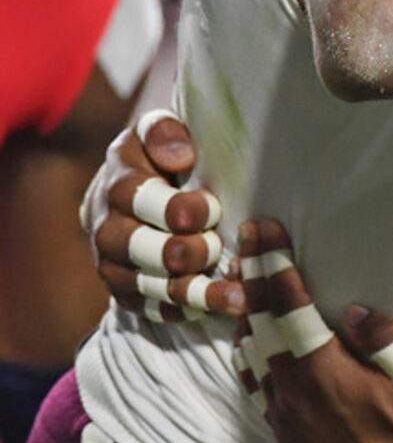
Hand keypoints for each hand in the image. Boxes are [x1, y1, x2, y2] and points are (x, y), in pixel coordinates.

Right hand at [85, 111, 245, 319]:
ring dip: (191, 291)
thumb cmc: (162, 159)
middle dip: (181, 251)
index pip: (139, 198)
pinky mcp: (124, 290)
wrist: (137, 197)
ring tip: (236, 296)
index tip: (211, 210)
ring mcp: (112, 262)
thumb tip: (180, 155)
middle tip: (215, 247)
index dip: (177, 208)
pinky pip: (149, 309)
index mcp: (118, 181)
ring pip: (144, 285)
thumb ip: (164, 133)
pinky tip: (217, 308)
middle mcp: (106, 225)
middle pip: (136, 247)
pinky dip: (183, 310)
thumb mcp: (160, 132)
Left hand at [235, 218, 392, 442]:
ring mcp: (285, 414)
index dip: (276, 265)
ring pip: (250, 349)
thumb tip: (350, 309)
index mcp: (327, 374)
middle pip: (261, 321)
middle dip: (253, 273)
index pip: (289, 307)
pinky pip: (252, 382)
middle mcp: (295, 393)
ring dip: (245, 307)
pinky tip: (246, 332)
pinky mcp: (284, 430)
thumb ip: (386, 341)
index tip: (267, 230)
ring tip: (241, 272)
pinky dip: (244, 350)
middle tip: (247, 235)